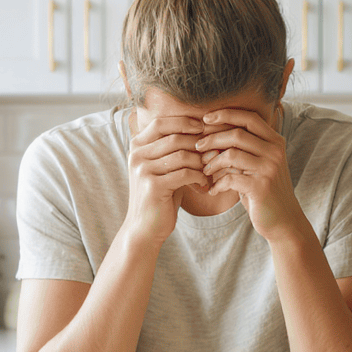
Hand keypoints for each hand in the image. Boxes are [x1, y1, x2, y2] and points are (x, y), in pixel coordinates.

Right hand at [124, 114, 209, 245]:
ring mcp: (143, 170)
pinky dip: (199, 177)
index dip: (184, 122)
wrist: (144, 228)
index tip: (203, 128)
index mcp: (136, 147)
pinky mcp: (153, 186)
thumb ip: (175, 150)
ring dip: (201, 163)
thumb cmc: (160, 196)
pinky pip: (185, 173)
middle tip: (214, 154)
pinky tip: (203, 185)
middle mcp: (136, 155)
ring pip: (182, 155)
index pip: (161, 123)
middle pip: (175, 138)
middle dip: (198, 145)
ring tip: (209, 171)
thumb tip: (203, 131)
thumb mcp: (164, 168)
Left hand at [196, 108, 304, 240]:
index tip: (206, 118)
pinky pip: (230, 178)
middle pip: (237, 133)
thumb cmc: (264, 191)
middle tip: (198, 146)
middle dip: (212, 138)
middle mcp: (275, 152)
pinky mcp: (261, 187)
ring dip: (212, 162)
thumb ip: (243, 150)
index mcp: (275, 141)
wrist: (283, 221)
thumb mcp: (257, 165)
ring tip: (205, 171)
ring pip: (231, 154)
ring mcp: (270, 168)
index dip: (226, 114)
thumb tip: (210, 137)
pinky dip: (217, 183)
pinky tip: (213, 190)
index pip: (249, 117)